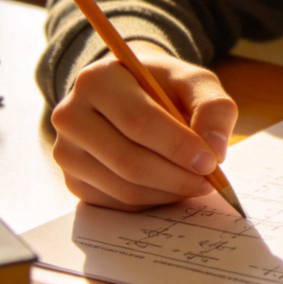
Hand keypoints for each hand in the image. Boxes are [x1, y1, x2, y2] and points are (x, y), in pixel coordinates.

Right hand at [49, 42, 237, 210]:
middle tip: (209, 180)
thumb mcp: (192, 81)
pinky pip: (117, 203)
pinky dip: (153, 201)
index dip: (178, 145)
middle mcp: (71, 115)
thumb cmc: (163, 86)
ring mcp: (66, 152)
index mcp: (97, 80)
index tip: (211, 161)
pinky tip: (172, 186)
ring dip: (168, 191)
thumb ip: (213, 106)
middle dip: (176, 175)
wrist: (130, 93)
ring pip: (123, 188)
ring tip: (197, 182)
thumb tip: (216, 148)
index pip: (138, 121)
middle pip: (128, 160)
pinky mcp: (73, 181)